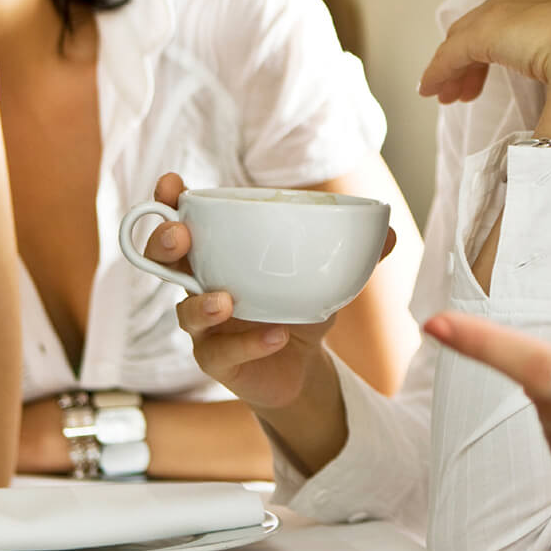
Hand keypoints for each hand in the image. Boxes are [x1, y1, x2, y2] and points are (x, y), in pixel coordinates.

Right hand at [144, 172, 394, 410]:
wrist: (302, 366)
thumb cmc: (298, 306)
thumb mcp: (324, 275)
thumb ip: (352, 254)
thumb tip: (388, 232)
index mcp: (218, 252)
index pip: (180, 219)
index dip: (168, 201)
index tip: (171, 183)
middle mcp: (201, 284)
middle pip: (162, 260)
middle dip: (163, 242)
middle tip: (180, 234)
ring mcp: (204, 326)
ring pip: (183, 311)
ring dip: (201, 303)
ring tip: (226, 300)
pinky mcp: (216, 361)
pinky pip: (221, 352)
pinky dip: (249, 342)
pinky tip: (276, 336)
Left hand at [417, 0, 550, 138]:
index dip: (530, 38)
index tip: (520, 65)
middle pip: (517, 12)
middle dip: (491, 46)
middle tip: (473, 86)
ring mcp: (536, 4)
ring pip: (487, 27)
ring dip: (465, 62)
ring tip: (453, 95)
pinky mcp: (499, 25)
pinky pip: (463, 45)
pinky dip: (444, 66)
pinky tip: (433, 90)